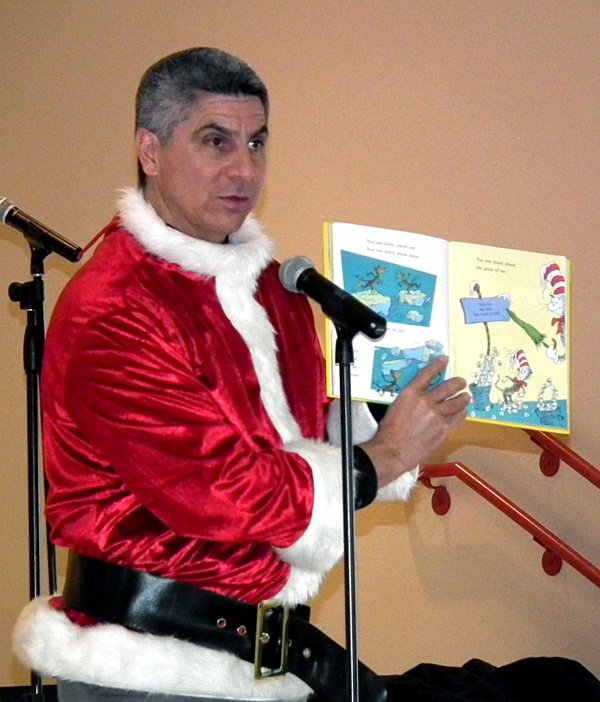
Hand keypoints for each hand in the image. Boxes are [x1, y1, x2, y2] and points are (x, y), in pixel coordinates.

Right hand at [359, 356, 469, 486]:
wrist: (392, 451)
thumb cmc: (388, 432)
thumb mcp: (395, 408)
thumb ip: (410, 402)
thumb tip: (420, 400)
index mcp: (410, 394)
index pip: (427, 374)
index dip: (438, 365)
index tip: (445, 359)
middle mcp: (426, 401)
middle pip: (449, 386)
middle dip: (458, 383)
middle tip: (461, 383)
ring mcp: (437, 415)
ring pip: (458, 402)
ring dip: (463, 398)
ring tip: (466, 397)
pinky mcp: (444, 429)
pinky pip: (458, 418)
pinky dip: (461, 413)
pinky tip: (463, 412)